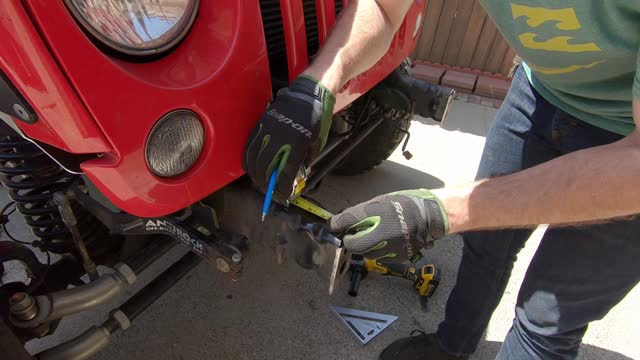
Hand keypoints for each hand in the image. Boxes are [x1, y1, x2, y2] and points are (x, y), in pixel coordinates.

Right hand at [243, 76, 334, 200]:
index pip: (285, 173)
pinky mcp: (261, 124)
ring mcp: (267, 130)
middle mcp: (279, 138)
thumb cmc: (316, 119)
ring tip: (259, 182)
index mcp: (296, 144)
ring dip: (255, 174)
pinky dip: (249, 159)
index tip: (284, 195)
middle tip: (270, 192)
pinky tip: (253, 166)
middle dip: (266, 184)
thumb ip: (304, 161)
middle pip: (265, 169)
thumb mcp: (316, 143)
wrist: (309, 94)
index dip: (283, 188)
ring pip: (253, 158)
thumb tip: (293, 176)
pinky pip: (249, 146)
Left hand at [327, 190, 448, 260]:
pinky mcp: (397, 258)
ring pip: (365, 253)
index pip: (346, 222)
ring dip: (363, 246)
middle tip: (353, 233)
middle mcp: (381, 233)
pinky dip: (377, 251)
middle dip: (350, 239)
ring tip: (373, 236)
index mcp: (376, 214)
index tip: (330, 227)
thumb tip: (341, 221)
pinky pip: (379, 257)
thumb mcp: (380, 202)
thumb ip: (360, 213)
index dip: (334, 225)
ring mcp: (390, 248)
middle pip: (352, 245)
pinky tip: (385, 241)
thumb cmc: (404, 205)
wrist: (430, 217)